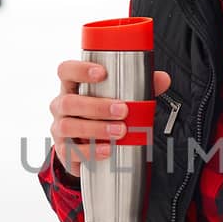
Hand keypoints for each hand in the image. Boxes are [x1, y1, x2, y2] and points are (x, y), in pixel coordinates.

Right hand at [49, 61, 171, 177]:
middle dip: (97, 106)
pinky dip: (91, 152)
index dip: (80, 69)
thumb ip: (140, 86)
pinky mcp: (63, 150)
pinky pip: (71, 151)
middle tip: (122, 110)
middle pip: (69, 102)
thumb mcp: (117, 97)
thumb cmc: (101, 113)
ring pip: (68, 126)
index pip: (66, 71)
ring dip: (96, 129)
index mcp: (72, 86)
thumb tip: (163, 79)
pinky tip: (107, 150)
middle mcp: (61, 105)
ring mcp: (59, 128)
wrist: (86, 144)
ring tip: (119, 132)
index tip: (102, 73)